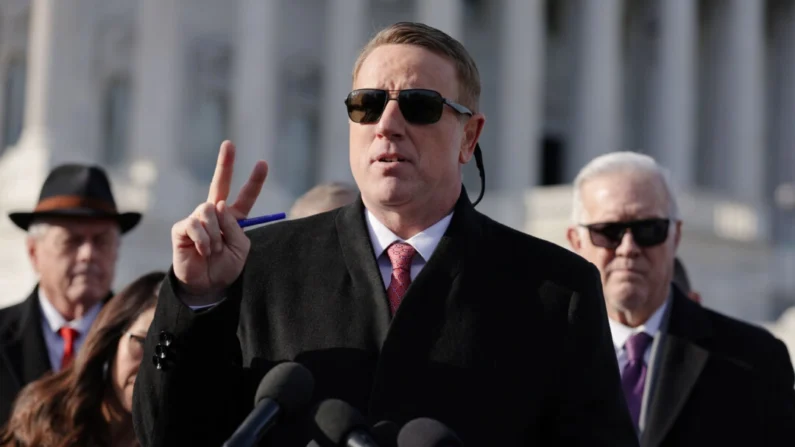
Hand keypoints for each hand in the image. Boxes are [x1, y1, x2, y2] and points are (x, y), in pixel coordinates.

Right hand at [171, 141, 267, 303]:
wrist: (207, 285)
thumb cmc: (225, 267)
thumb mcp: (240, 248)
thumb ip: (234, 226)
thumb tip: (219, 205)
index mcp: (233, 219)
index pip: (245, 197)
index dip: (254, 181)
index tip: (263, 163)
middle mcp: (214, 214)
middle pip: (220, 184)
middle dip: (225, 163)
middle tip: (229, 144)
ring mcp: (197, 219)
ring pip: (209, 210)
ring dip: (216, 234)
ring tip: (214, 250)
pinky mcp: (182, 228)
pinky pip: (195, 224)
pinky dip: (204, 240)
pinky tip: (203, 251)